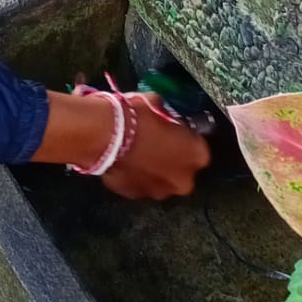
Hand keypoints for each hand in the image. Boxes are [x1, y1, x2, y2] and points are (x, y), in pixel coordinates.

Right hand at [32, 89, 209, 200]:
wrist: (103, 134)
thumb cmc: (137, 115)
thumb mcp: (158, 104)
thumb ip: (168, 116)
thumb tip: (165, 116)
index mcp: (197, 156)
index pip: (198, 146)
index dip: (185, 137)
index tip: (174, 130)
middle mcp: (183, 180)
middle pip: (182, 169)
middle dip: (172, 159)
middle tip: (155, 142)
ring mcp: (159, 192)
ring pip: (160, 180)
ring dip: (153, 169)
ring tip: (136, 153)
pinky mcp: (135, 197)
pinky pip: (139, 184)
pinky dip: (135, 175)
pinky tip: (124, 161)